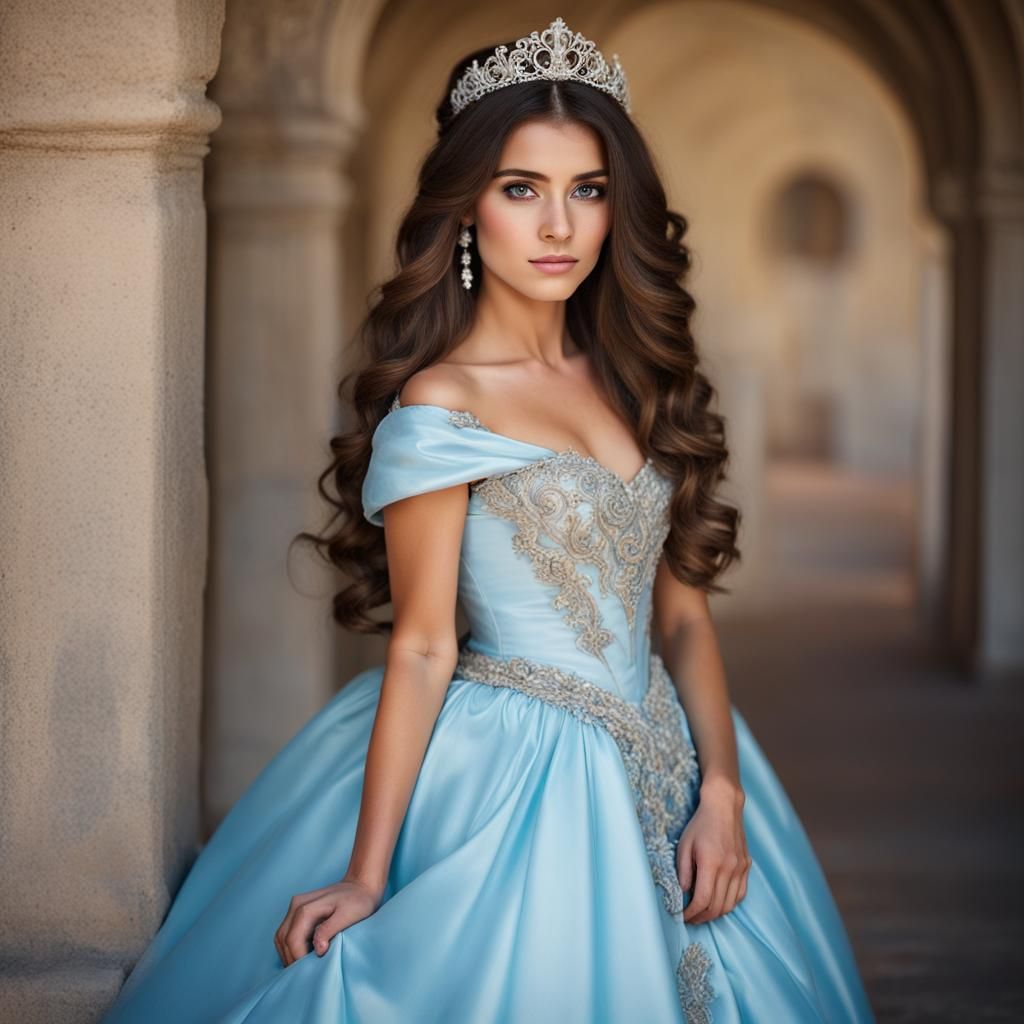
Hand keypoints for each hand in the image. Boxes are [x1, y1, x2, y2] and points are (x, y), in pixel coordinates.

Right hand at [274, 876, 382, 965]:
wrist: (360, 885)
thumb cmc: (358, 901)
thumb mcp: (348, 915)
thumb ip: (329, 930)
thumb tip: (317, 949)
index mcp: (307, 907)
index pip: (292, 940)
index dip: (298, 958)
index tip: (311, 969)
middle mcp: (296, 905)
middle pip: (283, 939)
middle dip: (291, 958)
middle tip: (306, 972)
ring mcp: (295, 906)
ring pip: (281, 936)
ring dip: (288, 953)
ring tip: (303, 965)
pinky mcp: (298, 910)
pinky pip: (286, 932)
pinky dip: (290, 946)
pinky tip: (304, 953)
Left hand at [677, 777, 751, 923]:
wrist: (724, 807)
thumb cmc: (700, 824)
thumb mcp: (684, 844)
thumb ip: (683, 871)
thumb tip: (684, 893)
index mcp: (711, 862)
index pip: (703, 900)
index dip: (692, 913)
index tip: (682, 916)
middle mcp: (729, 868)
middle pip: (717, 906)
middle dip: (702, 917)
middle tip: (690, 918)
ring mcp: (740, 868)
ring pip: (730, 904)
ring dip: (716, 914)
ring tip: (702, 913)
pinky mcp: (747, 866)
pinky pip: (740, 894)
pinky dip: (729, 903)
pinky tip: (718, 902)